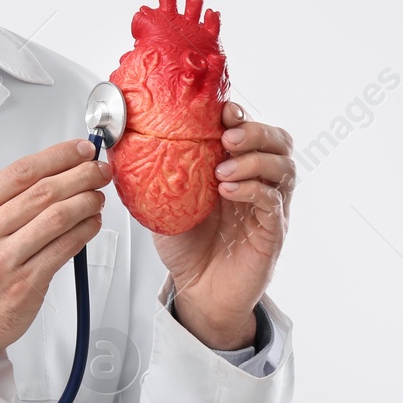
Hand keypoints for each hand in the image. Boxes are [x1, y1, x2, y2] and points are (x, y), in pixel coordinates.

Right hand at [0, 140, 111, 366]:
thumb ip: (0, 201)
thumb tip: (52, 173)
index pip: (20, 172)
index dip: (58, 157)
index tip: (80, 151)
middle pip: (43, 191)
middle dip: (80, 175)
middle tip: (99, 171)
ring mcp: (3, 260)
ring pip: (57, 218)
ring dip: (86, 202)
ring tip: (98, 197)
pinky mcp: (24, 285)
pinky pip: (63, 249)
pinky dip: (84, 232)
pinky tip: (92, 223)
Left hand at [150, 102, 292, 348]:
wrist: (197, 291)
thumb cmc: (187, 246)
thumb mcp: (164, 201)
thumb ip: (152, 172)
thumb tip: (119, 141)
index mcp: (236, 168)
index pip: (251, 129)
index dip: (240, 114)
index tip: (220, 110)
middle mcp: (259, 182)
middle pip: (279, 141)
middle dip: (255, 130)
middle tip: (227, 135)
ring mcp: (270, 207)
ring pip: (283, 167)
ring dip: (253, 160)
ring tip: (222, 169)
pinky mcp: (272, 231)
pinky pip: (273, 201)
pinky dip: (252, 189)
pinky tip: (228, 190)